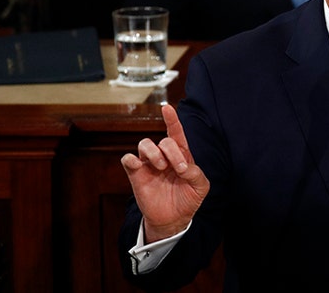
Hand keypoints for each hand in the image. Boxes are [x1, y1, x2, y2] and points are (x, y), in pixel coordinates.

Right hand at [120, 103, 209, 241]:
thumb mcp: (201, 187)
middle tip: (178, 168)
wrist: (174, 219)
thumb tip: (183, 167)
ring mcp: (149, 165)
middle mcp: (164, 156)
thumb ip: (196, 173)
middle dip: (172, 152)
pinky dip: (131, 159)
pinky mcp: (136, 175)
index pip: (176, 133)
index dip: (172, 120)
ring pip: (144, 144)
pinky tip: (139, 165)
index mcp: (181, 155)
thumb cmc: (188, 198)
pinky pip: (127, 159)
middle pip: (164, 141)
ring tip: (161, 166)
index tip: (167, 108)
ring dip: (153, 152)